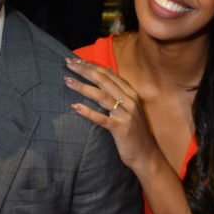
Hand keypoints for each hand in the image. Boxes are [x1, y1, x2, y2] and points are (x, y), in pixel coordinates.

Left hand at [64, 58, 158, 172]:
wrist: (146, 154)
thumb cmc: (133, 130)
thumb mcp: (129, 107)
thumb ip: (118, 91)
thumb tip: (105, 72)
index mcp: (130, 92)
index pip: (108, 73)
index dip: (91, 65)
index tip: (75, 60)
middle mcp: (129, 100)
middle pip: (103, 80)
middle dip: (84, 70)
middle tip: (68, 63)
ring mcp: (126, 115)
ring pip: (101, 96)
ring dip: (83, 87)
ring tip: (68, 81)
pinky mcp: (121, 129)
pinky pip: (102, 119)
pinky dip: (88, 112)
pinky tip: (75, 106)